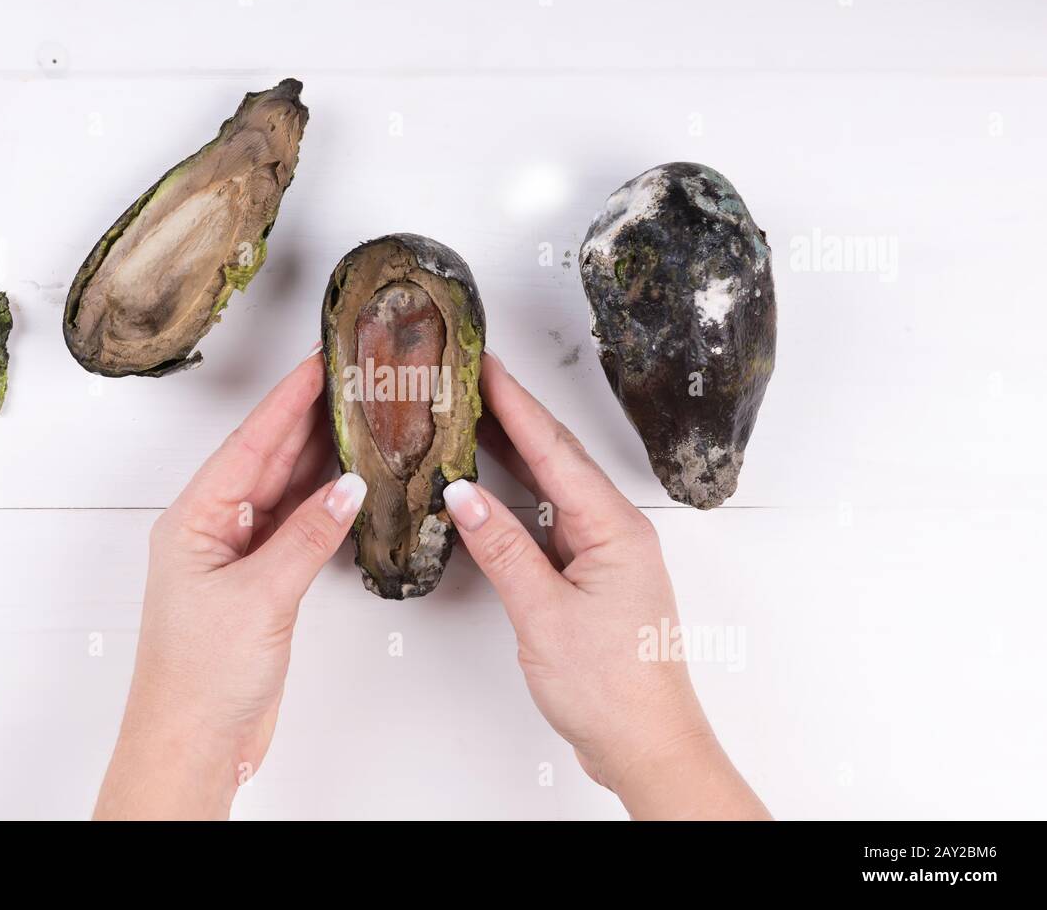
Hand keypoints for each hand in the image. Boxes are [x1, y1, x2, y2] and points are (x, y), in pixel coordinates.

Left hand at [94, 352, 366, 819]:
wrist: (193, 744)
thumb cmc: (198, 679)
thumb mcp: (260, 598)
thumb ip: (307, 537)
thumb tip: (347, 487)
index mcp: (193, 520)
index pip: (248, 445)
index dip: (286, 402)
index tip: (318, 364)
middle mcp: (212, 531)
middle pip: (265, 459)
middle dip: (306, 418)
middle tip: (348, 379)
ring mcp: (236, 558)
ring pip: (283, 492)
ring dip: (318, 458)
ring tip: (357, 417)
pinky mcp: (259, 585)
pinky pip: (294, 528)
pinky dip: (323, 506)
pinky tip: (348, 485)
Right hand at [442, 353, 768, 819]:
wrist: (645, 744)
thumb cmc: (613, 688)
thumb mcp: (543, 614)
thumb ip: (502, 549)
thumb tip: (464, 496)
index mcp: (613, 528)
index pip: (554, 450)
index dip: (514, 404)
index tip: (484, 366)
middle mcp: (615, 532)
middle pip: (558, 458)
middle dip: (514, 415)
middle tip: (473, 379)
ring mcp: (605, 555)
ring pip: (553, 488)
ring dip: (514, 454)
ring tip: (473, 419)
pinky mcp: (591, 579)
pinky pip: (551, 521)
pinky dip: (518, 500)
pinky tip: (492, 493)